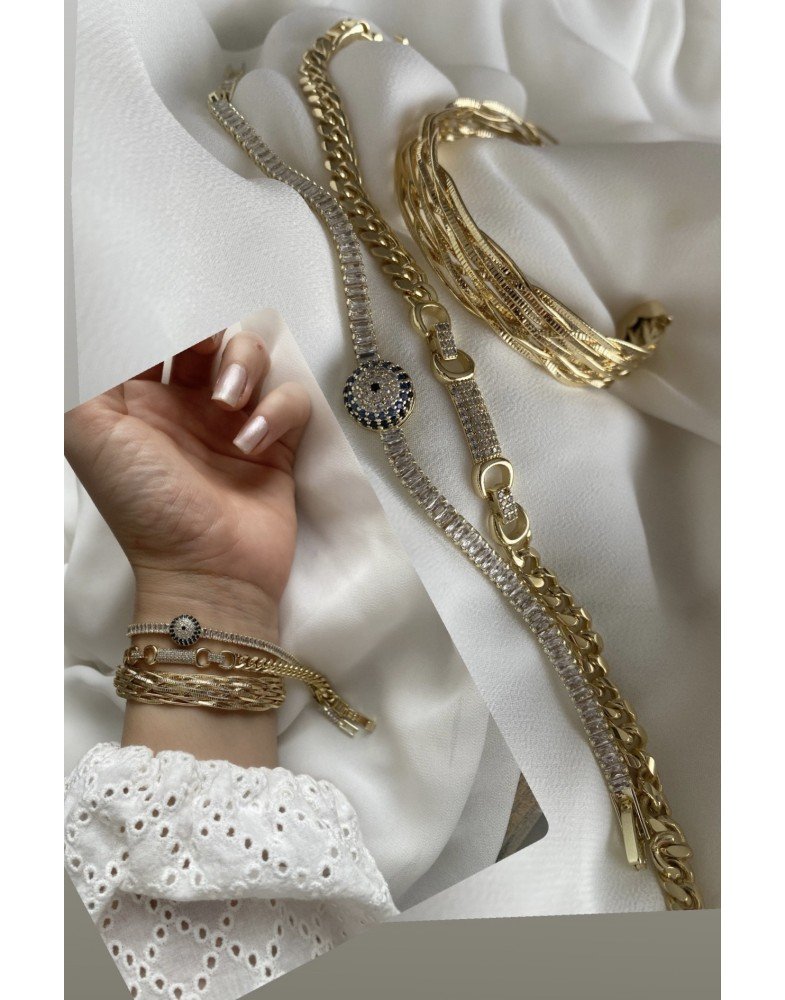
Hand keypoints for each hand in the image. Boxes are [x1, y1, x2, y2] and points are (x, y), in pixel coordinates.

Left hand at [65, 330, 310, 637]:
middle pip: (210, 339)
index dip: (167, 323)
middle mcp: (188, 407)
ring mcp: (235, 424)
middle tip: (210, 350)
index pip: (156, 339)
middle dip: (213, 335)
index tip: (175, 326)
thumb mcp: (89, 435)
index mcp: (141, 401)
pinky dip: (277, 411)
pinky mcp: (278, 444)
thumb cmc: (145, 505)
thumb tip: (97, 329)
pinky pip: (290, 400)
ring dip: (246, 366)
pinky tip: (254, 442)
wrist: (207, 572)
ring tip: (230, 405)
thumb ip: (82, 377)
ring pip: (255, 359)